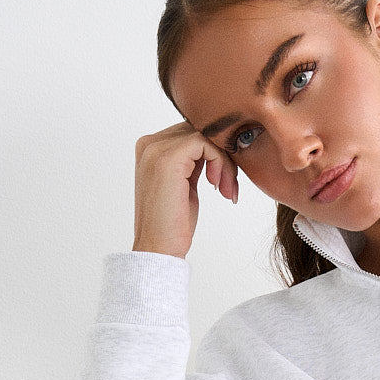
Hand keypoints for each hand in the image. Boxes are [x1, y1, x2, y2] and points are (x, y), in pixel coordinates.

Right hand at [132, 121, 239, 258]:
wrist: (160, 249)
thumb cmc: (173, 224)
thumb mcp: (185, 185)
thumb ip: (193, 162)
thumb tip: (215, 148)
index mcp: (150, 148)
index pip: (191, 133)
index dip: (214, 153)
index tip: (223, 182)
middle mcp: (149, 144)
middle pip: (199, 130)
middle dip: (222, 157)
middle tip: (230, 187)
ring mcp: (157, 149)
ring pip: (206, 136)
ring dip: (225, 163)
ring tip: (227, 190)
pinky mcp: (169, 158)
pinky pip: (206, 144)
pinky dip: (220, 163)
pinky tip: (218, 186)